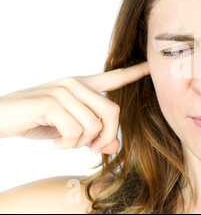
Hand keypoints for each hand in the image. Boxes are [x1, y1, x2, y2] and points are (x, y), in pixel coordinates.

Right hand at [0, 62, 149, 154]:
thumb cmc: (35, 121)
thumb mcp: (69, 130)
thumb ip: (93, 135)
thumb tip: (116, 146)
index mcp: (81, 86)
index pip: (113, 77)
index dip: (134, 72)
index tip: (150, 65)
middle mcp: (75, 84)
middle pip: (112, 112)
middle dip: (106, 137)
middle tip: (90, 148)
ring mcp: (63, 91)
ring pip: (94, 125)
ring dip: (80, 143)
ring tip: (64, 142)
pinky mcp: (51, 103)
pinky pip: (76, 132)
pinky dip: (68, 145)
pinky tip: (55, 142)